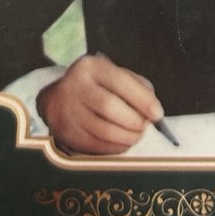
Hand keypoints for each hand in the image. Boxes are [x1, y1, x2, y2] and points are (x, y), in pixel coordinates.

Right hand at [37, 53, 161, 154]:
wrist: (57, 99)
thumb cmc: (95, 86)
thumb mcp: (112, 75)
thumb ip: (135, 87)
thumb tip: (153, 109)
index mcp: (91, 67)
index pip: (120, 82)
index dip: (142, 100)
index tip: (157, 114)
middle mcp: (75, 85)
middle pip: (109, 107)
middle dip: (134, 121)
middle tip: (145, 127)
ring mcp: (67, 110)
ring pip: (103, 130)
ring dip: (126, 138)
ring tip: (136, 136)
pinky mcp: (65, 132)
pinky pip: (94, 145)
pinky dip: (113, 148)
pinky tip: (121, 144)